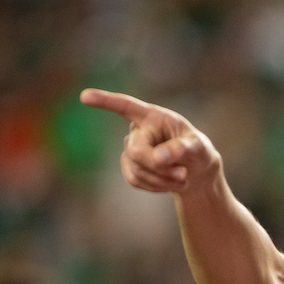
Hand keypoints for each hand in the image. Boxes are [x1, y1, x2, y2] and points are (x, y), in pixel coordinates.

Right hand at [80, 89, 220, 193]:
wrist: (195, 171)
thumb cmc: (198, 151)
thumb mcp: (199, 147)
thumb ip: (182, 148)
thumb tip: (160, 156)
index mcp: (153, 116)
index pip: (126, 106)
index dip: (105, 101)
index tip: (84, 96)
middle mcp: (137, 130)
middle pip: (136, 151)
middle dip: (159, 167)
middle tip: (183, 174)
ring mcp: (131, 149)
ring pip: (137, 169)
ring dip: (163, 180)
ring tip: (183, 178)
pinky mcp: (130, 167)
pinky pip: (135, 180)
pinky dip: (156, 186)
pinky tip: (170, 183)